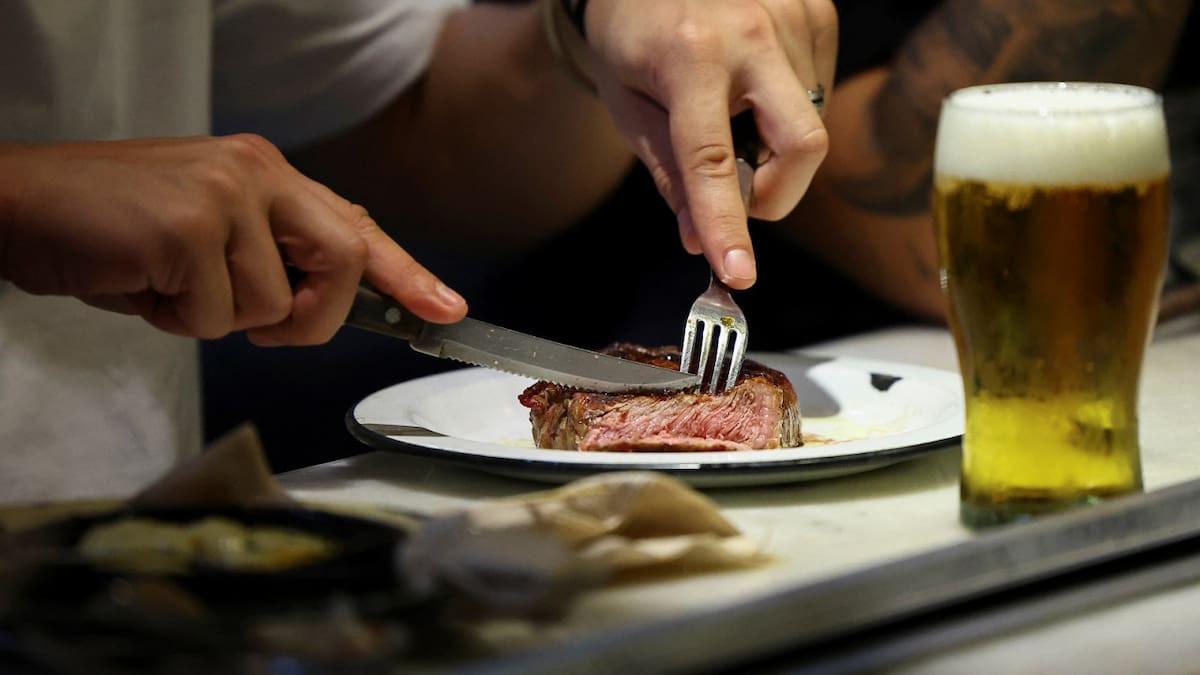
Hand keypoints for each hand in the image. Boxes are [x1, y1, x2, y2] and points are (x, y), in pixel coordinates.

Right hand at [0, 135, 466, 343]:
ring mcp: (224, 196)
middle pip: (344, 261)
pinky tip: (142, 284)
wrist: (19, 204)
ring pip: (272, 307)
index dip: (405, 273)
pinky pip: (217, 316)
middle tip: (262, 327)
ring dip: (217, 319)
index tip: (445, 308)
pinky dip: (176, 321)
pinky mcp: (188, 228)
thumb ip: (269, 256)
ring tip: (165, 283)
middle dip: (313, 317)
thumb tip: (323, 297)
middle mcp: (255, 174)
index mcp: (265, 173)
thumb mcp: (206, 235)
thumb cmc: (111, 228)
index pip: (355, 226)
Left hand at [582, 0, 836, 287]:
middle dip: (778, 192)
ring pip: (811, 123)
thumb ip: (669, 173)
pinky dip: (788, 108)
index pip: (712, 162)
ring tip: (731, 108)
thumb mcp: (629, 104)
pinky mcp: (819, 9)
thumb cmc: (631, 32)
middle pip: (803, 146)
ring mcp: (793, 15)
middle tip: (743, 194)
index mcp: (690, 56)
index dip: (726, 225)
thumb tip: (700, 239)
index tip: (739, 273)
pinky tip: (753, 82)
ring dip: (774, 143)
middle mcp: (751, 31)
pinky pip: (820, 89)